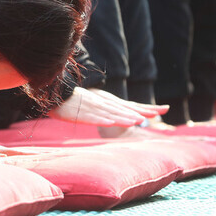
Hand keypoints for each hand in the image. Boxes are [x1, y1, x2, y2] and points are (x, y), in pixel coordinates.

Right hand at [48, 87, 168, 126]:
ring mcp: (90, 107)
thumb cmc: (70, 101)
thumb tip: (117, 117)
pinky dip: (101, 119)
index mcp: (105, 101)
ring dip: (123, 117)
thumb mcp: (91, 104)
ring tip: (136, 121)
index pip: (129, 105)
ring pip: (110, 113)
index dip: (146, 108)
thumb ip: (104, 111)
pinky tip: (110, 122)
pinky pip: (91, 117)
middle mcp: (101, 103)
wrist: (51, 92)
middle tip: (157, 114)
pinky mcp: (79, 113)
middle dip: (140, 112)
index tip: (164, 109)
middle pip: (123, 109)